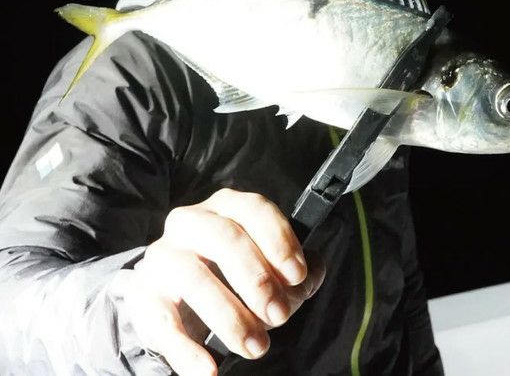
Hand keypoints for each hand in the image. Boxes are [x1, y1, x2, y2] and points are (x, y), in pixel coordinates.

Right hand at [126, 188, 325, 375]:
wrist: (173, 294)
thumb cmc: (231, 273)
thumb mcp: (266, 265)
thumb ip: (294, 271)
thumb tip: (311, 275)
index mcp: (225, 206)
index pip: (253, 209)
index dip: (279, 240)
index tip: (298, 276)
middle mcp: (190, 221)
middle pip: (225, 238)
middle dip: (258, 279)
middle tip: (280, 316)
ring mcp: (162, 255)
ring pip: (192, 275)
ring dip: (229, 316)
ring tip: (256, 346)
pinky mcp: (143, 294)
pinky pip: (161, 320)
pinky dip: (186, 349)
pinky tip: (210, 370)